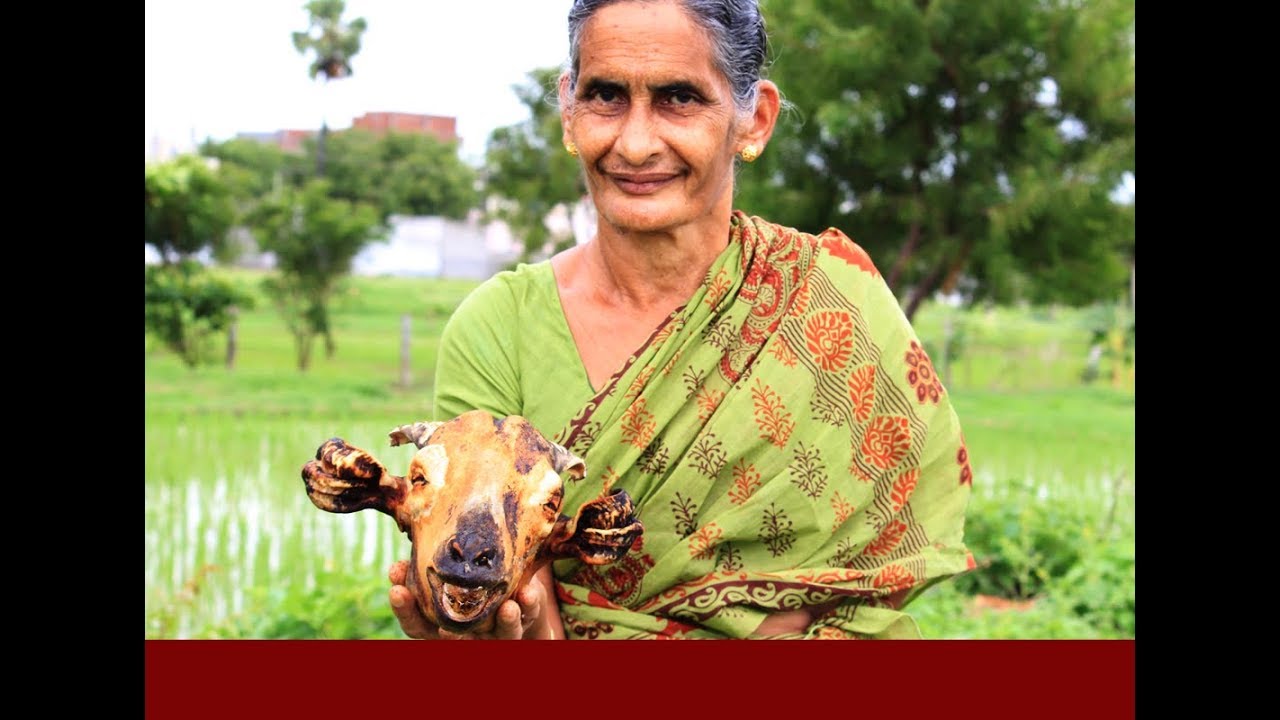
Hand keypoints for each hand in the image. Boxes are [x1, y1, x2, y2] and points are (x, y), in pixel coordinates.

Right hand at [388, 561, 563, 639]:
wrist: (517, 598)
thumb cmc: (473, 575)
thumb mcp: (454, 567)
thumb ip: (437, 555)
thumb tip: (412, 512)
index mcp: (444, 623)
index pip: (416, 624)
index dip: (404, 609)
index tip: (396, 587)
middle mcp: (468, 634)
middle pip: (450, 636)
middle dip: (446, 627)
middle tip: (444, 619)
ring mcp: (497, 632)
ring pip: (500, 633)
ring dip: (503, 620)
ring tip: (507, 607)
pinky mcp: (525, 622)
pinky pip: (529, 616)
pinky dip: (529, 605)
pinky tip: (529, 591)